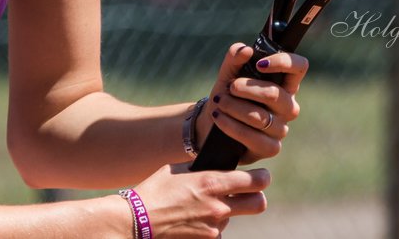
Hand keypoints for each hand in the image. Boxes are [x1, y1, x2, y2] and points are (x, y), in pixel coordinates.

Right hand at [130, 163, 269, 236]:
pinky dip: (210, 225)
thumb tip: (213, 167)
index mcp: (211, 183)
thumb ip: (200, 169)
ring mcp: (214, 227)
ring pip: (233, 217)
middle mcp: (218, 207)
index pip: (255, 181)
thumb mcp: (176, 170)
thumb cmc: (153, 191)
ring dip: (224, 211)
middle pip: (259, 204)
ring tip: (199, 206)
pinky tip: (192, 219)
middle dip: (257, 197)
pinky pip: (217, 231)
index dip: (262, 177)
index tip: (261, 176)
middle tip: (248, 193)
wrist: (137, 222)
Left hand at [194, 43, 308, 163]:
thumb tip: (246, 50)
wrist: (213, 124)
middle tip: (230, 87)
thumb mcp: (228, 73)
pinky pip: (253, 137)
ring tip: (219, 102)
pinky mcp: (271, 148)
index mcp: (284, 83)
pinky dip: (231, 125)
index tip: (259, 64)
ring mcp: (281, 128)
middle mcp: (288, 106)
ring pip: (261, 117)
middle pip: (275, 94)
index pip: (299, 66)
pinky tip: (219, 118)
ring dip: (234, 107)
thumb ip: (235, 58)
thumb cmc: (227, 95)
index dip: (283, 62)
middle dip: (247, 89)